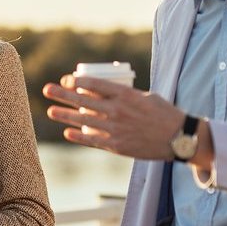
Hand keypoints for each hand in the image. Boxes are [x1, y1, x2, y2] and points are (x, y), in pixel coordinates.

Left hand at [43, 74, 191, 160]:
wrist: (179, 137)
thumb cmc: (163, 113)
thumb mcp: (145, 96)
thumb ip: (124, 95)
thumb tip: (104, 92)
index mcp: (126, 95)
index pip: (95, 84)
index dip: (77, 81)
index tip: (67, 79)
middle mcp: (118, 111)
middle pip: (84, 101)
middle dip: (63, 95)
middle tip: (47, 90)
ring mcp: (117, 129)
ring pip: (84, 121)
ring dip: (65, 115)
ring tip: (51, 111)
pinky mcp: (118, 146)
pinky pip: (94, 140)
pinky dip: (79, 136)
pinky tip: (67, 132)